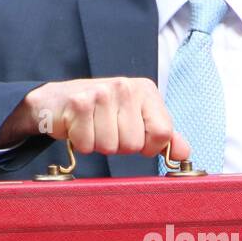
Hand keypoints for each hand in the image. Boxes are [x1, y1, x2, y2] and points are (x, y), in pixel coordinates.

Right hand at [0, 77, 190, 161]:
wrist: (57, 101)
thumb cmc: (100, 113)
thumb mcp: (136, 120)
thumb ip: (163, 136)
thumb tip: (184, 153)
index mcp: (145, 90)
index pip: (163, 133)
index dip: (148, 146)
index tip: (133, 136)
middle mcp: (125, 87)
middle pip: (134, 144)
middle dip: (118, 145)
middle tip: (105, 129)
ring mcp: (101, 93)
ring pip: (110, 146)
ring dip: (98, 144)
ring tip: (91, 127)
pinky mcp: (78, 103)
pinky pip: (88, 145)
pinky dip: (81, 143)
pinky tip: (77, 127)